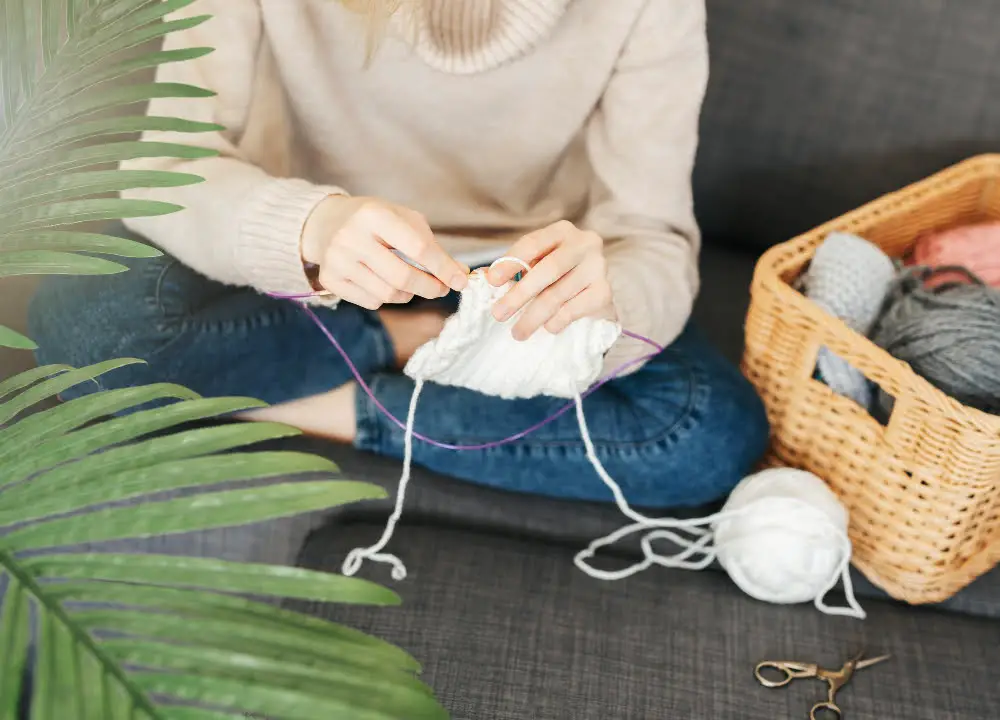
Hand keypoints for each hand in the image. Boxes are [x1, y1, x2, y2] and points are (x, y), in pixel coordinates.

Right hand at [301, 195, 467, 309]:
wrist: (329, 223)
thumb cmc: (376, 221)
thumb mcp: (404, 221)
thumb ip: (432, 246)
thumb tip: (460, 274)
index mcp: (374, 215)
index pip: (417, 247)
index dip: (443, 268)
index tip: (461, 281)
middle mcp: (351, 237)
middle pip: (402, 277)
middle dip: (429, 287)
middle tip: (441, 289)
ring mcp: (337, 260)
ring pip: (387, 294)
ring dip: (409, 294)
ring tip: (411, 283)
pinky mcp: (330, 279)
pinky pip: (371, 302)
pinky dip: (386, 298)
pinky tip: (384, 283)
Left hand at [487, 220, 616, 340]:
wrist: (593, 294)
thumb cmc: (558, 277)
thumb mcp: (536, 266)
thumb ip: (514, 269)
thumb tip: (483, 278)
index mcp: (562, 231)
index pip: (532, 244)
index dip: (510, 263)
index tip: (492, 282)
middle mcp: (584, 244)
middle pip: (548, 270)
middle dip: (520, 294)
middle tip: (498, 314)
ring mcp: (598, 267)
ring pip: (558, 294)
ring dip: (533, 317)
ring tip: (518, 332)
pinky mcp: (604, 291)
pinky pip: (574, 309)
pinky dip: (557, 321)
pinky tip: (547, 328)